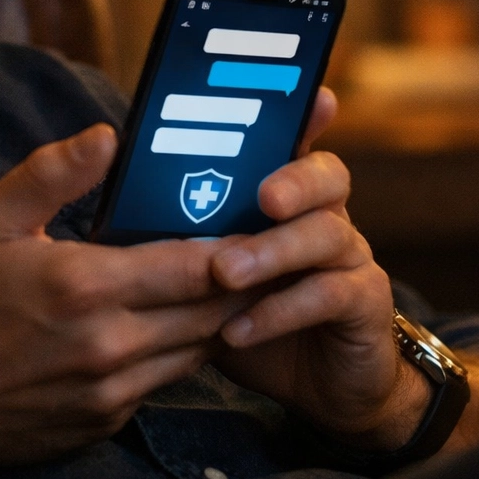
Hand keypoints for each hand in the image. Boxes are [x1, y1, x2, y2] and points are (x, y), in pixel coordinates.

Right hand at [0, 123, 247, 470]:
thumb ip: (51, 174)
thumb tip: (107, 137)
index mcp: (86, 286)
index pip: (196, 265)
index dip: (239, 244)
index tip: (263, 221)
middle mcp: (110, 344)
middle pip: (214, 310)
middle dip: (246, 279)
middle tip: (268, 248)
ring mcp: (113, 388)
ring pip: (199, 350)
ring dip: (222, 318)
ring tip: (237, 282)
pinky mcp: (109, 418)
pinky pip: (167, 381)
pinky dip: (182, 352)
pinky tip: (182, 324)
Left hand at [206, 89, 429, 448]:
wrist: (319, 382)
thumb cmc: (250, 311)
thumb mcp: (206, 267)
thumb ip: (176, 227)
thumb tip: (115, 190)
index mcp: (288, 194)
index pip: (294, 142)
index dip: (303, 115)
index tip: (311, 96)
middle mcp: (326, 215)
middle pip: (328, 175)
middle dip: (294, 179)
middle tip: (262, 198)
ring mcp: (351, 257)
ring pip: (326, 234)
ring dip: (272, 252)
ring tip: (224, 273)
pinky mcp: (363, 303)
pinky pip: (330, 296)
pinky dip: (280, 311)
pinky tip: (237, 329)